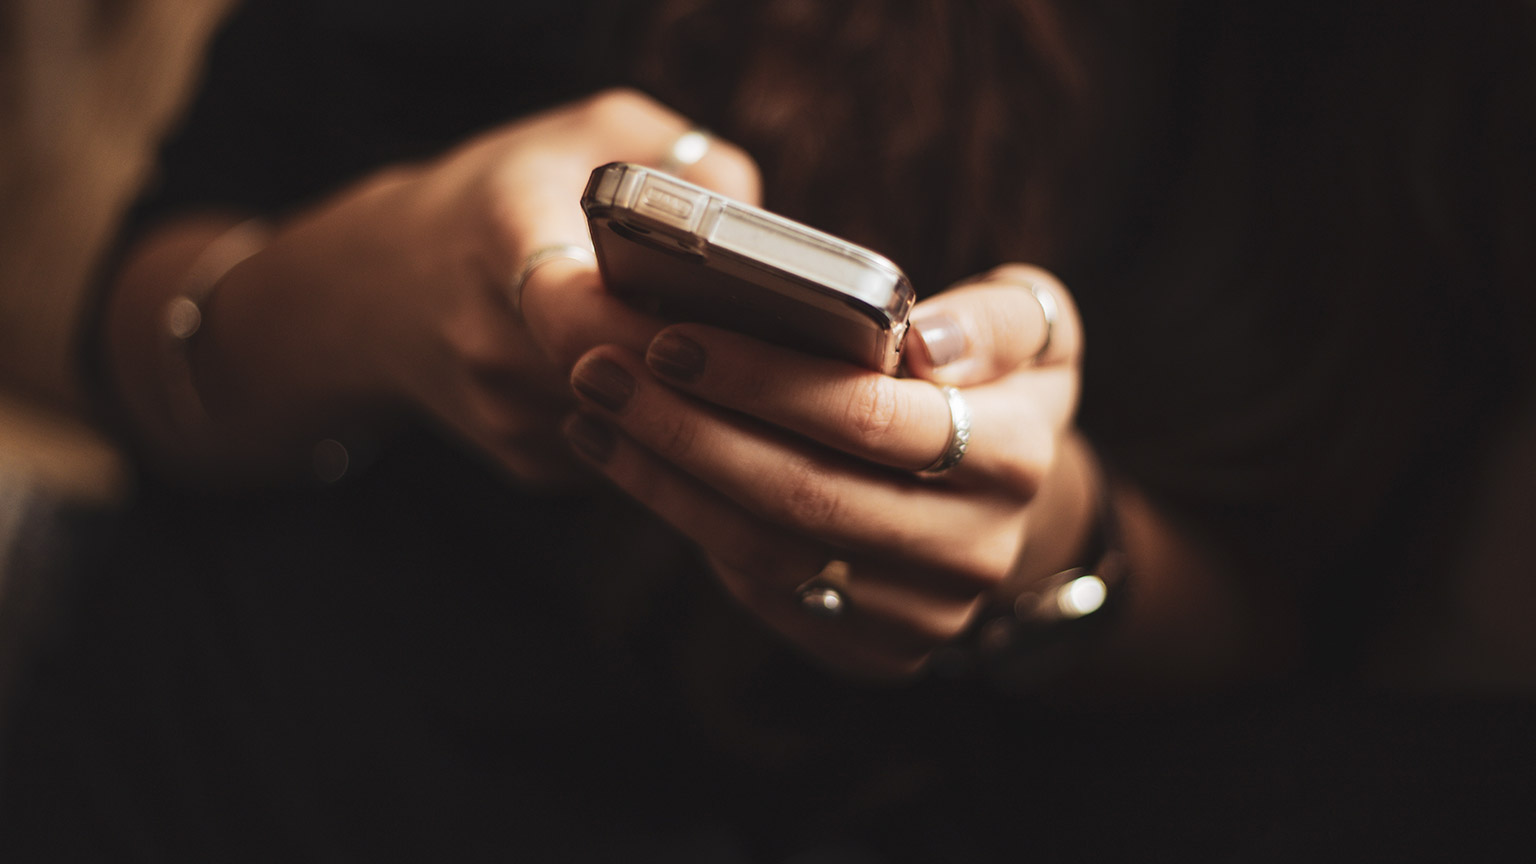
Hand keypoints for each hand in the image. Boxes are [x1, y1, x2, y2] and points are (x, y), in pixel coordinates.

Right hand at [117, 89, 757, 485]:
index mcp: (501, 239)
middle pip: (624, 381)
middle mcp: (491, 340)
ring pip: (636, 429)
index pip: (575, 310)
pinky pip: (623, 456)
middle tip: (775, 347)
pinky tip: (681, 390)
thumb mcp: (589, 133)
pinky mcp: (526, 464)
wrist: (382, 287)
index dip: (654, 327)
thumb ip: (682, 159)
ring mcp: (505, 414)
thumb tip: (762, 226)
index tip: (717, 315)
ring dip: (692, 405)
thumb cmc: (505, 195)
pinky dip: (662, 429)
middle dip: (702, 369)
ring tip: (741, 364)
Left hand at [564, 265, 1088, 677]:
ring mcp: (923, 615)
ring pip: (767, 551)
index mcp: (1016, 456)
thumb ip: (995, 318)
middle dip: (685, 430)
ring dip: (664, 480)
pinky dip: (687, 523)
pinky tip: (633, 462)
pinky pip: (763, 590)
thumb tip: (924, 343)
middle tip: (599, 372)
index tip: (670, 338)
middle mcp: (976, 550)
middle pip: (801, 494)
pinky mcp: (873, 652)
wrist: (1004, 502)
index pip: (869, 418)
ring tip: (595, 413)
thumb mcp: (1034, 327)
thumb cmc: (994, 384)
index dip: (762, 380)